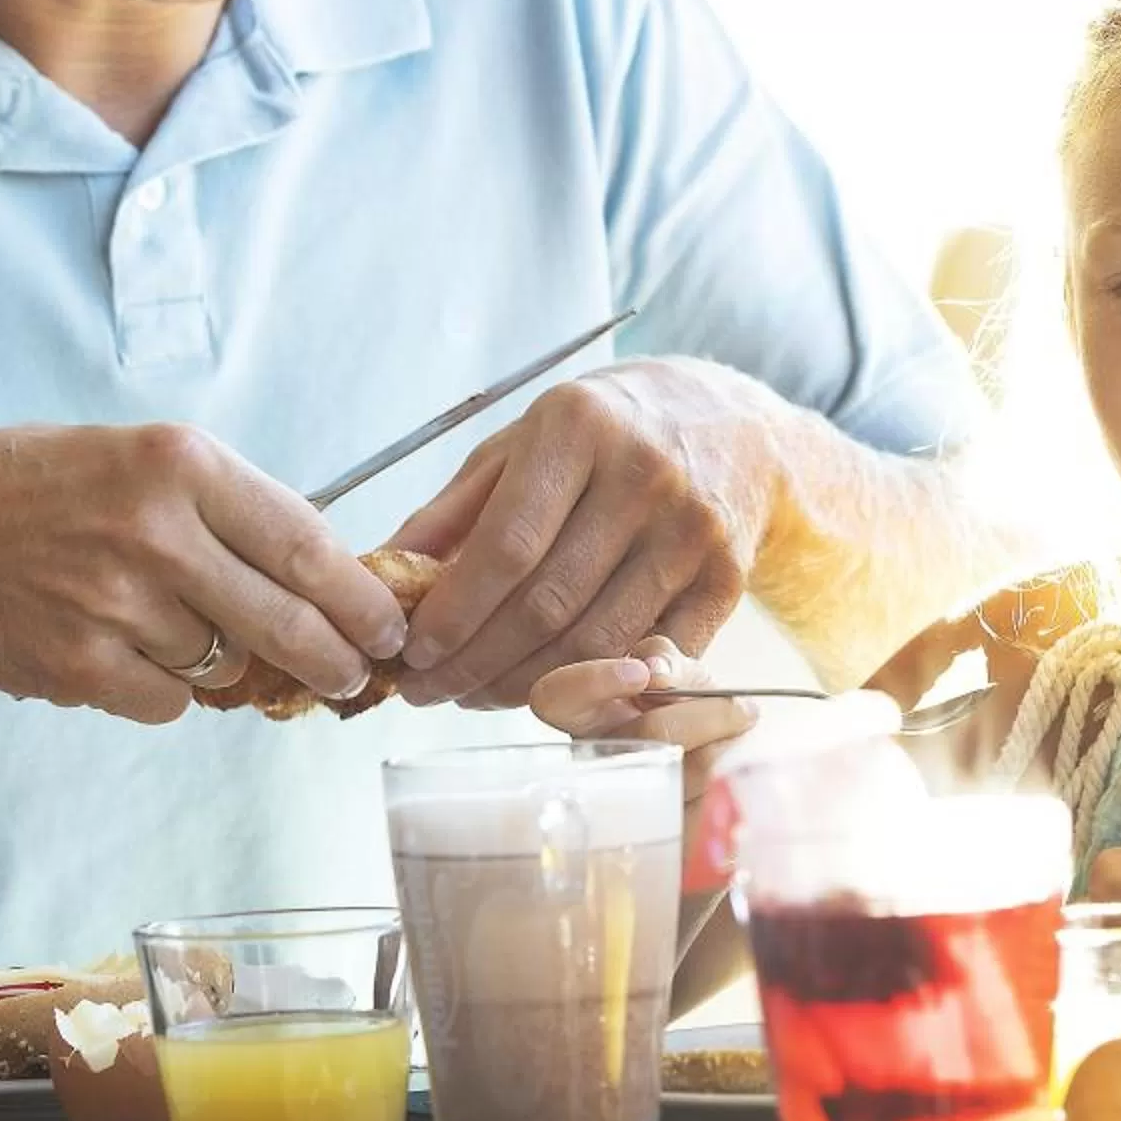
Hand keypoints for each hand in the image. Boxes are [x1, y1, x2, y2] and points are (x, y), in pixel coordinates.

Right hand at [0, 424, 408, 724]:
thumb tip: (325, 579)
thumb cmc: (44, 488)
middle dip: (335, 660)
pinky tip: (126, 649)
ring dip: (226, 665)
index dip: (361, 599)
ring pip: (224, 665)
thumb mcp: (143, 457)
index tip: (390, 627)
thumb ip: (227, 508)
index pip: (306, 544)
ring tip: (176, 628)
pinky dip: (165, 690)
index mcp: (181, 464)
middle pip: (286, 621)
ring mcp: (115, 602)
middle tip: (354, 676)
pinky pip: (167, 701)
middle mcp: (154, 529)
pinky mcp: (80, 663)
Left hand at [390, 359, 779, 708]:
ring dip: (527, 687)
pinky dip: (599, 690)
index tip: (413, 652)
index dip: (454, 613)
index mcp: (579, 429)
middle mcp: (643, 476)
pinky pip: (651, 659)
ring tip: (478, 694)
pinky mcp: (728, 579)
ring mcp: (692, 531)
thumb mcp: (525, 442)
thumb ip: (455, 509)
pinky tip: (555, 694)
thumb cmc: (608, 433)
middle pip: (547, 605)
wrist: (735, 426)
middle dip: (476, 662)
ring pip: (597, 643)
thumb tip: (385, 574)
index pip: (506, 547)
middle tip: (430, 690)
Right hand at [528, 639, 757, 813]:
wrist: (720, 763)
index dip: (593, 682)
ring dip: (732, 742)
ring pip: (694, 768)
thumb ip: (662, 658)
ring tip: (743, 733)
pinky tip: (740, 767)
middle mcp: (600, 765)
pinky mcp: (672, 840)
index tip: (641, 674)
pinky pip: (718, 806)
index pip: (555, 698)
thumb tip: (658, 674)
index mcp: (586, 718)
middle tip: (741, 708)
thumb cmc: (685, 707)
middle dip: (706, 712)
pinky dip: (740, 776)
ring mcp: (631, 809)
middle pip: (650, 733)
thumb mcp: (673, 669)